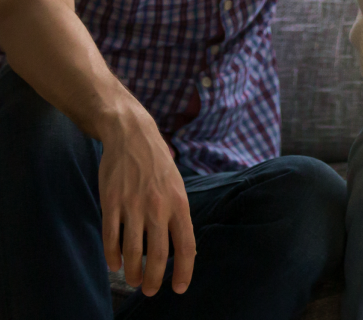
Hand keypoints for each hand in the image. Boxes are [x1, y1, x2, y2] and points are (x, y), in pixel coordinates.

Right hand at [97, 105, 195, 296]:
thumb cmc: (158, 164)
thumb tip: (187, 247)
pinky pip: (110, 236)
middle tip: (151, 291)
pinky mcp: (111, 202)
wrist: (132, 135)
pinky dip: (112, 255)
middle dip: (155, 278)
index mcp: (179, 203)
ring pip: (132, 250)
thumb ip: (179, 215)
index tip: (180, 288)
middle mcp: (158, 206)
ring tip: (134, 281)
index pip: (186, 244)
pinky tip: (114, 265)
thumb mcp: (177, 186)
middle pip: (158, 253)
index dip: (184, 269)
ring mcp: (133, 205)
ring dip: (133, 272)